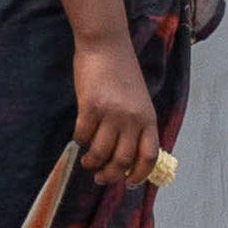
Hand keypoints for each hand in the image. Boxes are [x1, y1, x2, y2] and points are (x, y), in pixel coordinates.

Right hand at [71, 45, 164, 191]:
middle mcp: (132, 119)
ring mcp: (111, 113)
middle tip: (100, 178)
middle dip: (110, 175)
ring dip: (92, 162)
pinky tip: (79, 140)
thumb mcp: (139, 100)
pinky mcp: (90, 106)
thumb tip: (127, 152)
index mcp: (148, 118)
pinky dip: (79, 142)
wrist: (106, 45)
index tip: (128, 182)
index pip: (148, 156)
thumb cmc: (122, 71)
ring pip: (100, 151)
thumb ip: (137, 124)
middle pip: (122, 160)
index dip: (139, 174)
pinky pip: (83, 134)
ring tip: (87, 162)